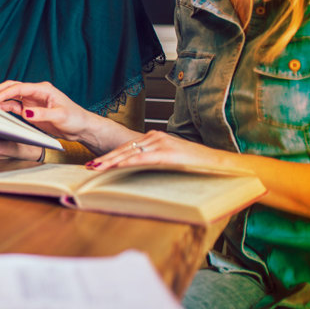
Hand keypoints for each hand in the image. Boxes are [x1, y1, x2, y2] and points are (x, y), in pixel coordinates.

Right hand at [0, 80, 96, 141]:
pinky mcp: (30, 109)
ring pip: (10, 97)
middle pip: (11, 88)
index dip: (3, 93)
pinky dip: (3, 108)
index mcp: (42, 89)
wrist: (81, 127)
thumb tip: (25, 113)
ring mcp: (32, 100)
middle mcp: (35, 92)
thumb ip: (42, 114)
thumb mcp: (60, 117)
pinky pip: (13, 106)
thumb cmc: (75, 119)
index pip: (18, 88)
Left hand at [90, 130, 234, 171]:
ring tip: (96, 169)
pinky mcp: (167, 152)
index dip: (110, 156)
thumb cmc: (195, 165)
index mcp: (154, 138)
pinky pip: (143, 158)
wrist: (220, 163)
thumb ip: (153, 161)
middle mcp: (154, 137)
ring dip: (111, 161)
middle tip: (89, 167)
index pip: (126, 147)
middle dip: (105, 159)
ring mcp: (161, 142)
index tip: (96, 164)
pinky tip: (117, 167)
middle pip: (124, 149)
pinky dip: (128, 163)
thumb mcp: (169, 160)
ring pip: (130, 153)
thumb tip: (135, 172)